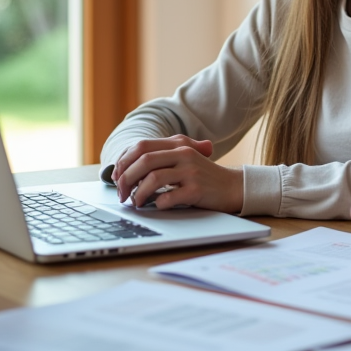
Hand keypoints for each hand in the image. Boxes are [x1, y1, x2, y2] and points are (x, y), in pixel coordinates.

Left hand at [111, 136, 243, 212]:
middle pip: (144, 160)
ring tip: (136, 202)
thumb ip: (160, 158)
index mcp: (178, 144)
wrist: (232, 186)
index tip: (117, 176)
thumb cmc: (202, 176)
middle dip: (126, 178)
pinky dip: (158, 203)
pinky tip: (157, 205)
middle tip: (121, 193)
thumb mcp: (183, 159)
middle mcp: (184, 154)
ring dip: (138, 193)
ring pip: (153, 178)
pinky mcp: (197, 190)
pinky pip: (168, 197)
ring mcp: (191, 171)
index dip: (124, 161)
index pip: (141, 146)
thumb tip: (124, 170)